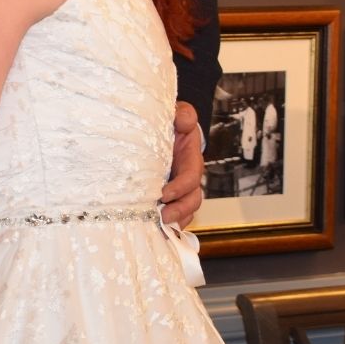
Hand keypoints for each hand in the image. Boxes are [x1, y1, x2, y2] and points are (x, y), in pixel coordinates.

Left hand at [160, 101, 204, 227]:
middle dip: (180, 211)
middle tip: (163, 217)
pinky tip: (153, 230)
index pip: (191, 177)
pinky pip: (173, 215)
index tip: (164, 194)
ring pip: (184, 211)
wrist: (164, 130)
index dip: (180, 187)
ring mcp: (178, 190)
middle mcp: (186, 178)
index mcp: (190, 159)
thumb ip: (183, 114)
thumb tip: (184, 121)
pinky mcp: (167, 197)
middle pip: (192, 200)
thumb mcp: (178, 113)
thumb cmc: (171, 123)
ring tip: (158, 226)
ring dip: (174, 221)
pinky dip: (167, 224)